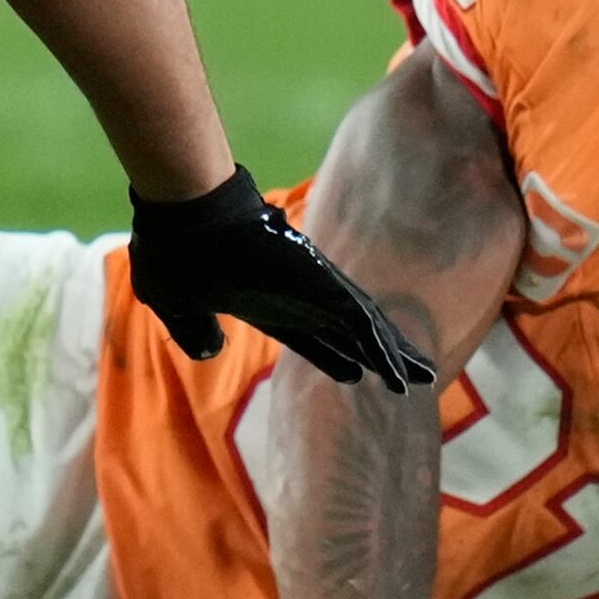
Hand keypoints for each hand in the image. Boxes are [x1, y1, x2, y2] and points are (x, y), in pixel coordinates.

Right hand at [127, 165, 437, 391]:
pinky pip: (361, 318)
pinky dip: (382, 343)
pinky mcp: (320, 279)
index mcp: (265, 303)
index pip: (311, 336)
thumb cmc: (172, 252)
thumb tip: (211, 350)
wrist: (179, 218)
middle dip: (380, 357)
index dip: (336, 356)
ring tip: (426, 377)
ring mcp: (311, 286)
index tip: (358, 374)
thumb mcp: (176, 304)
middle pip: (350, 333)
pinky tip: (400, 366)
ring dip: (394, 353)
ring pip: (365, 326)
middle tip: (412, 380)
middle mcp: (295, 295)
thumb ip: (193, 330)